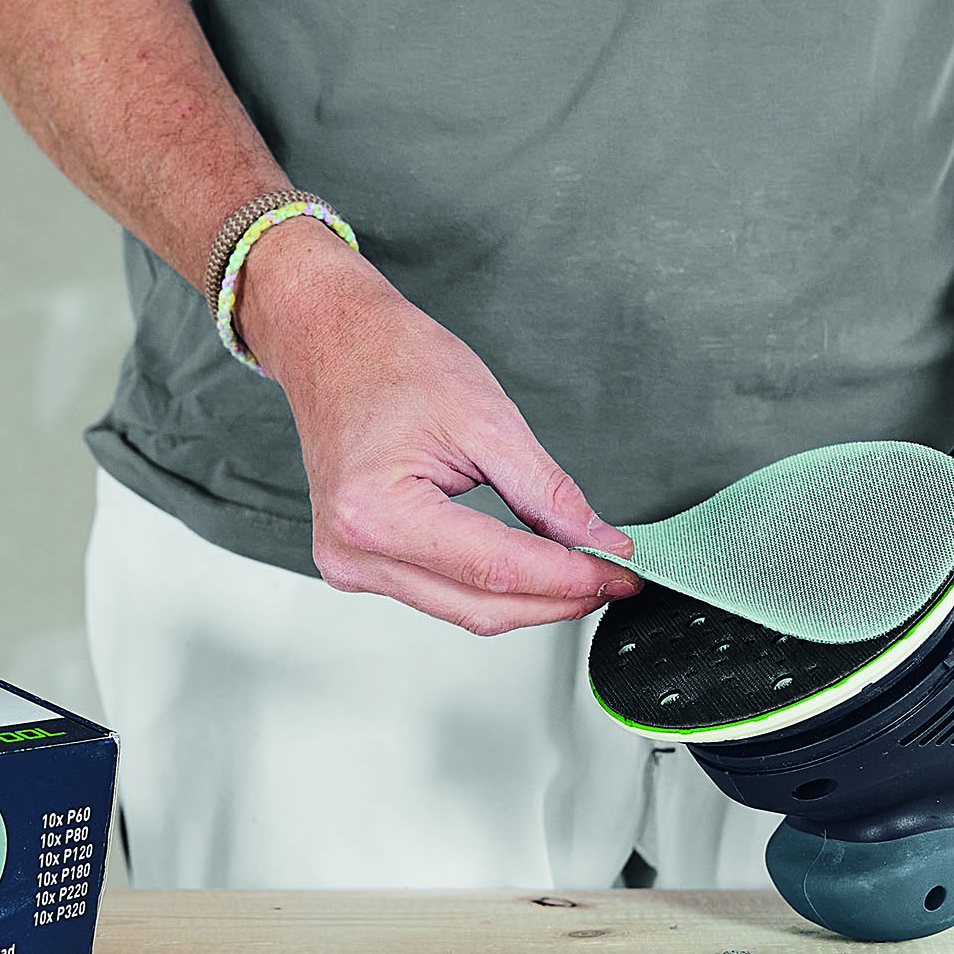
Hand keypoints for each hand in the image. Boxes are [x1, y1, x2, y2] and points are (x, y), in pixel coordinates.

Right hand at [235, 221, 639, 634]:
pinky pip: (439, 595)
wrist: (332, 342)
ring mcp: (349, 564)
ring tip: (581, 571)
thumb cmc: (390, 361)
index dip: (572, 577)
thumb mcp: (487, 417)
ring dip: (529, 599)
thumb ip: (548, 493)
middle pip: (483, 607)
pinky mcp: (356, 565)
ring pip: (464, 611)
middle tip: (614, 576)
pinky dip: (490, 588)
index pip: (499, 570)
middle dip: (558, 599)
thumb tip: (598, 542)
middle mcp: (354, 551)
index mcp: (378, 513)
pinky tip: (529, 569)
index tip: (622, 572)